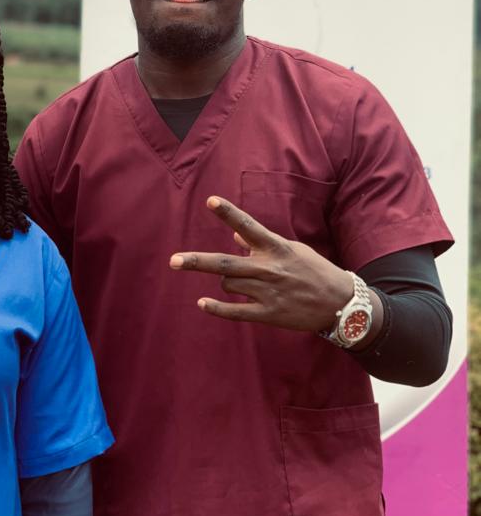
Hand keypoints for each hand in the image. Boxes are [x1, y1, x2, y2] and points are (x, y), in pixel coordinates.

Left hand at [169, 195, 355, 332]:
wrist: (341, 303)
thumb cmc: (314, 271)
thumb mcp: (292, 250)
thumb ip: (262, 243)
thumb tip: (235, 235)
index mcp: (275, 248)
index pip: (248, 226)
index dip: (229, 213)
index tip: (211, 200)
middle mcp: (269, 268)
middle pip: (224, 264)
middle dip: (197, 261)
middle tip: (173, 261)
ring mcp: (268, 293)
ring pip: (228, 284)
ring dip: (224, 282)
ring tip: (238, 282)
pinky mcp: (269, 314)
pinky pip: (235, 312)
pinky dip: (217, 308)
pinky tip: (202, 303)